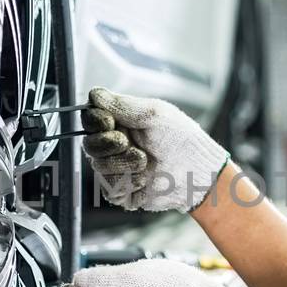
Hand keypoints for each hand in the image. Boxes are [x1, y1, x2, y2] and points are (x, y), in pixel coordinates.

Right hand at [82, 87, 229, 211]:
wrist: (197, 171)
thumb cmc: (181, 139)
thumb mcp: (153, 114)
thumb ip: (122, 105)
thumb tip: (94, 94)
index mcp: (120, 123)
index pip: (90, 119)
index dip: (96, 121)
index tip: (110, 122)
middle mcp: (114, 146)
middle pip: (90, 145)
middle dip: (109, 144)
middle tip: (129, 143)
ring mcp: (116, 170)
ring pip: (99, 167)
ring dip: (124, 164)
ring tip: (146, 162)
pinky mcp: (122, 192)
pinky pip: (110, 189)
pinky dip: (129, 183)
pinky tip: (145, 179)